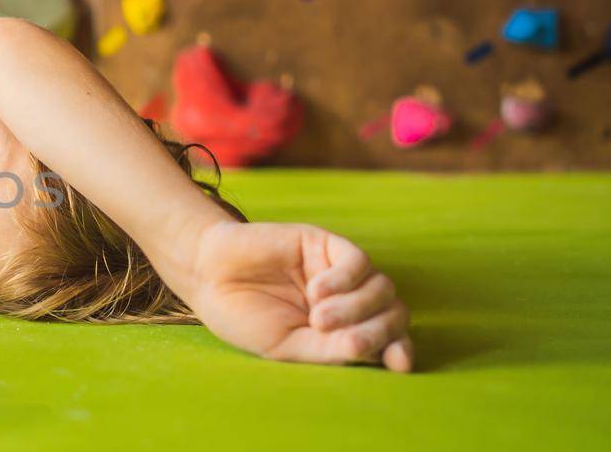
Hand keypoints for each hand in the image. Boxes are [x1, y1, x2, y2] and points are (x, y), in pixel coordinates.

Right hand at [186, 222, 412, 371]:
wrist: (209, 276)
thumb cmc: (244, 317)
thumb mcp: (287, 347)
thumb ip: (328, 351)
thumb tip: (369, 351)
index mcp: (342, 331)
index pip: (388, 339)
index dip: (400, 349)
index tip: (399, 365)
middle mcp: (349, 300)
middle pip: (393, 313)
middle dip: (377, 331)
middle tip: (345, 341)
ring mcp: (340, 272)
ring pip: (381, 288)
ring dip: (355, 308)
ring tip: (317, 318)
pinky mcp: (326, 245)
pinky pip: (358, 262)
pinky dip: (344, 280)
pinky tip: (316, 290)